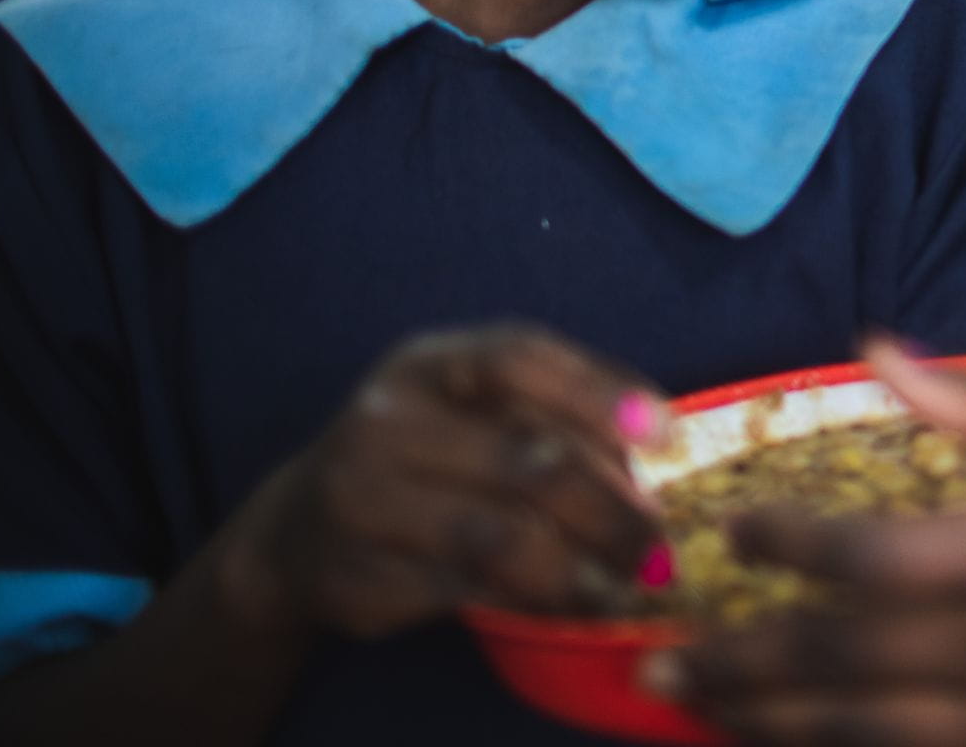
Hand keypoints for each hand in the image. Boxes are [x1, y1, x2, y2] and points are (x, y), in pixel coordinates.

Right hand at [216, 325, 664, 640]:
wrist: (297, 529)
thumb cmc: (423, 452)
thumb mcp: (470, 405)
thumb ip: (553, 409)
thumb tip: (659, 448)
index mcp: (425, 363)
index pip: (521, 359)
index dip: (603, 395)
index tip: (668, 438)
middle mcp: (384, 421)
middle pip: (527, 463)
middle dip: (611, 511)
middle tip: (658, 543)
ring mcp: (360, 500)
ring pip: (500, 540)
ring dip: (579, 571)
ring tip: (624, 587)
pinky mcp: (352, 576)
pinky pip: (464, 595)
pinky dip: (528, 604)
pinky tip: (565, 607)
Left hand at [649, 339, 965, 744]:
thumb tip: (874, 347)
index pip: (878, 557)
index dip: (790, 545)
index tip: (731, 528)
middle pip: (847, 656)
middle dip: (741, 655)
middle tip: (663, 652)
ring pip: (860, 729)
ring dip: (762, 718)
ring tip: (690, 702)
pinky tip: (774, 740)